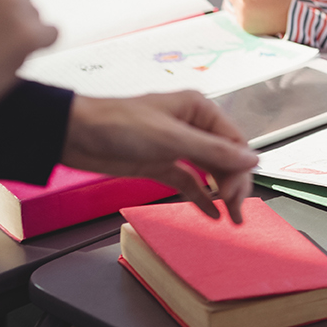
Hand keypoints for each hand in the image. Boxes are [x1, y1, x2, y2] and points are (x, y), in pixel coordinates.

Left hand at [64, 92, 258, 222]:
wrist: (73, 134)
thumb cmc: (119, 124)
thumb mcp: (173, 138)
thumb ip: (214, 152)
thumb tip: (252, 160)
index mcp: (199, 110)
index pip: (234, 143)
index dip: (240, 170)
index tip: (236, 194)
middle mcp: (192, 126)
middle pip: (225, 159)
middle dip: (233, 185)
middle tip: (235, 211)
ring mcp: (176, 146)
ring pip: (210, 171)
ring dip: (222, 193)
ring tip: (231, 217)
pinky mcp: (161, 163)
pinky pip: (190, 181)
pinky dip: (202, 197)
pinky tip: (212, 213)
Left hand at [219, 0, 292, 36]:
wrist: (289, 21)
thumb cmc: (281, 0)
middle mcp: (243, 9)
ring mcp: (243, 19)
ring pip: (235, 4)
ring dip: (241, 0)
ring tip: (258, 4)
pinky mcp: (243, 27)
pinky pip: (239, 14)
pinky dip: (244, 11)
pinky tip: (258, 12)